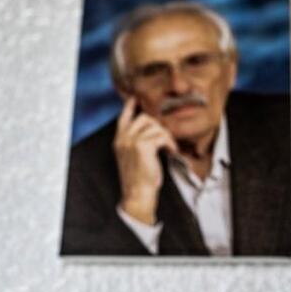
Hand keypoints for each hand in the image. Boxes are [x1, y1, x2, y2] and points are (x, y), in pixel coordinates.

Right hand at [112, 96, 177, 224]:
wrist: (137, 193)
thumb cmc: (139, 178)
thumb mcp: (133, 157)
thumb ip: (136, 141)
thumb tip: (152, 128)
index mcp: (119, 140)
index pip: (123, 117)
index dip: (130, 106)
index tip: (135, 98)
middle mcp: (123, 138)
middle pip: (145, 118)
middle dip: (158, 126)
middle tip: (165, 140)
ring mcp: (132, 141)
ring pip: (156, 126)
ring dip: (166, 136)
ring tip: (169, 148)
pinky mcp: (143, 146)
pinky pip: (162, 136)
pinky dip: (170, 143)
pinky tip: (171, 152)